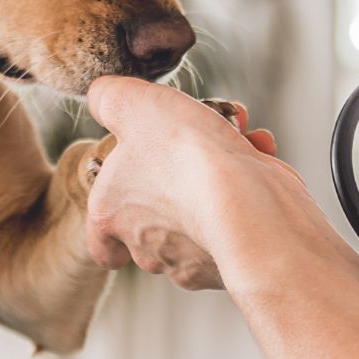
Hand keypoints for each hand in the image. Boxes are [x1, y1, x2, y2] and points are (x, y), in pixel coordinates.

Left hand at [82, 78, 324, 293]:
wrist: (249, 202)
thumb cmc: (183, 154)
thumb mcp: (131, 104)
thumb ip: (108, 98)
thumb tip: (102, 97)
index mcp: (111, 214)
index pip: (99, 241)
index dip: (111, 224)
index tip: (129, 205)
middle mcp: (148, 247)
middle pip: (153, 220)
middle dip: (176, 173)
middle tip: (195, 141)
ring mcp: (193, 260)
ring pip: (200, 212)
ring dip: (217, 172)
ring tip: (235, 138)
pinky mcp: (237, 257)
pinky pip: (239, 215)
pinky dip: (250, 182)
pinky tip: (258, 153)